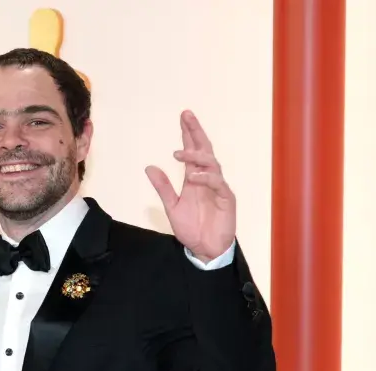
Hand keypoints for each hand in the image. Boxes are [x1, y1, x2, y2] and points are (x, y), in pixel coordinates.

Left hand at [145, 110, 235, 261]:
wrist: (205, 249)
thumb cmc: (192, 228)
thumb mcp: (171, 207)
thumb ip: (163, 187)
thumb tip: (149, 167)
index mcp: (194, 179)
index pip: (193, 151)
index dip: (188, 134)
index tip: (183, 117)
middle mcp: (207, 179)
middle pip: (204, 150)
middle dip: (196, 132)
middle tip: (186, 116)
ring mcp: (218, 188)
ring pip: (212, 164)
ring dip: (196, 156)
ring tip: (179, 153)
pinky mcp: (226, 199)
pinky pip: (218, 183)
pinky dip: (206, 178)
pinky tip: (194, 176)